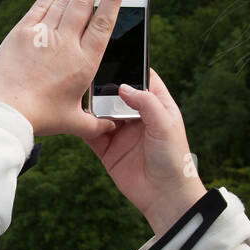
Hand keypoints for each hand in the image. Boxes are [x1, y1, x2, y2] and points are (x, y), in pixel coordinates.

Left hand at [0, 0, 124, 138]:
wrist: (5, 112)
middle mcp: (66, 43)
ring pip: (64, 0)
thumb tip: (112, 126)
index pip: (103, 23)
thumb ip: (96, 124)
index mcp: (84, 62)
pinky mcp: (21, 32)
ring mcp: (42, 35)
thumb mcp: (73, 123)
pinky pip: (41, 4)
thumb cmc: (40, 118)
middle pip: (84, 4)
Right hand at [84, 70, 206, 235]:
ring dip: (90, 104)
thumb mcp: (165, 125)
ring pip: (100, 111)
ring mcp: (120, 131)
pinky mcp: (106, 148)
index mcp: (156, 105)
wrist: (165, 196)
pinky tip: (75, 117)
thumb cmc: (174, 159)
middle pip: (115, 92)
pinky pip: (90, 132)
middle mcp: (136, 116)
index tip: (112, 53)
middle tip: (87, 73)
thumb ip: (146, 103)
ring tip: (77, 93)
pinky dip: (82, 125)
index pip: (141, 78)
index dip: (129, 67)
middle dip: (103, 84)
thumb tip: (122, 87)